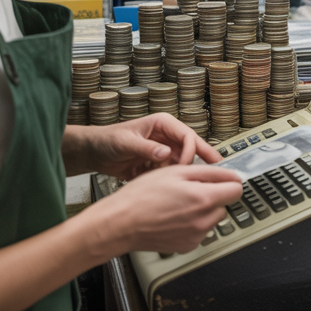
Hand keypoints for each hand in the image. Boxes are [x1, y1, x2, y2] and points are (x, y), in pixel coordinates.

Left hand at [63, 113, 220, 179]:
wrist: (95, 153)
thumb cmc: (107, 140)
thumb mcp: (125, 143)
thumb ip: (146, 148)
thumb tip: (165, 153)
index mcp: (162, 124)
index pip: (187, 135)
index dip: (191, 150)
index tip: (186, 165)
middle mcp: (167, 137)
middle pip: (192, 148)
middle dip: (203, 159)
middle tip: (216, 171)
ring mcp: (164, 151)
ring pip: (184, 162)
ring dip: (184, 173)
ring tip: (183, 184)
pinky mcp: (159, 164)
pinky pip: (172, 172)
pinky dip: (172, 180)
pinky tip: (169, 186)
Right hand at [89, 163, 242, 253]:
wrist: (121, 223)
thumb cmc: (141, 197)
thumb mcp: (176, 172)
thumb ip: (208, 172)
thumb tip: (230, 175)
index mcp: (203, 199)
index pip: (237, 190)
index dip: (229, 181)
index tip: (222, 180)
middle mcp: (203, 220)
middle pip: (224, 205)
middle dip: (213, 196)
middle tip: (189, 190)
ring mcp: (196, 236)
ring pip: (211, 218)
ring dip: (202, 211)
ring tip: (177, 204)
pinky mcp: (187, 246)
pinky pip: (199, 231)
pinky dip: (191, 224)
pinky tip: (173, 217)